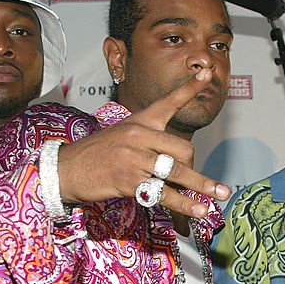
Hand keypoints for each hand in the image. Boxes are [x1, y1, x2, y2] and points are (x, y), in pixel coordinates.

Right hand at [57, 69, 230, 217]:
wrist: (65, 169)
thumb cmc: (96, 155)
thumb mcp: (121, 136)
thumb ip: (149, 142)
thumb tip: (177, 161)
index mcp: (139, 122)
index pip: (168, 102)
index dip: (188, 89)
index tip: (206, 74)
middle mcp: (139, 136)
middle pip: (182, 148)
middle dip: (194, 168)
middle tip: (196, 183)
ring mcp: (134, 158)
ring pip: (177, 171)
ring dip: (201, 186)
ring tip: (219, 196)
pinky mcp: (129, 180)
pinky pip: (164, 193)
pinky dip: (183, 204)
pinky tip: (197, 209)